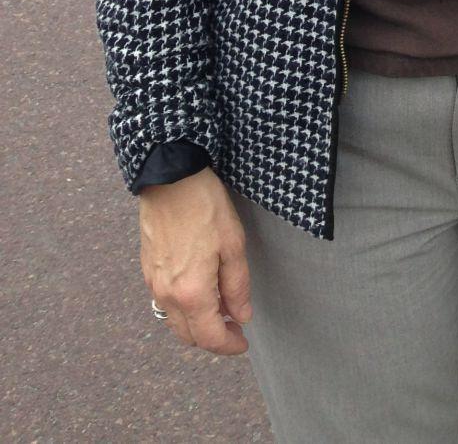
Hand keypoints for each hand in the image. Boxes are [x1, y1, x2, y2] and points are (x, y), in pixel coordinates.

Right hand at [138, 167, 252, 354]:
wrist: (170, 179)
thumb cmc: (206, 207)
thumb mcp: (233, 245)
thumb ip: (237, 287)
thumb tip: (241, 317)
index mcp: (191, 293)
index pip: (209, 338)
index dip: (228, 346)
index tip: (243, 342)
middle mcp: (167, 295)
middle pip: (188, 336)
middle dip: (212, 338)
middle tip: (234, 325)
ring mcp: (153, 283)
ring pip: (174, 322)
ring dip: (196, 324)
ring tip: (220, 307)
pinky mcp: (147, 270)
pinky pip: (164, 302)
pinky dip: (183, 308)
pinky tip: (200, 290)